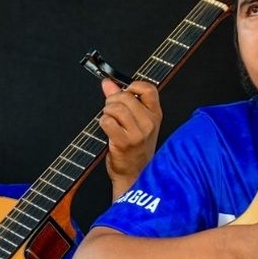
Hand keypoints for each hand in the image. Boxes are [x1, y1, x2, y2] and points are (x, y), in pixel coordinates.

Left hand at [99, 79, 161, 197]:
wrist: (136, 175)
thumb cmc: (136, 149)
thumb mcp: (135, 123)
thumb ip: (120, 99)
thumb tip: (107, 83)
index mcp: (155, 115)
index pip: (149, 89)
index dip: (133, 86)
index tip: (125, 91)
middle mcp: (149, 123)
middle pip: (126, 97)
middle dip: (112, 100)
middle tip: (111, 109)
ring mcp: (137, 133)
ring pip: (116, 108)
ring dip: (107, 112)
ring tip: (109, 120)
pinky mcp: (124, 142)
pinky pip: (107, 121)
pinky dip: (103, 122)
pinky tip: (107, 129)